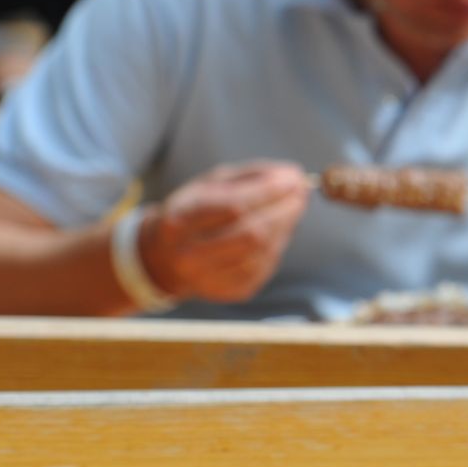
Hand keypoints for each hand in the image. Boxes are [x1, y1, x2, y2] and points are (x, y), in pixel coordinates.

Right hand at [140, 161, 308, 302]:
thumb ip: (251, 176)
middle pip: (252, 233)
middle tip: (301, 193)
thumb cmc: (195, 212)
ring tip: (294, 206)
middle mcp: (190, 255)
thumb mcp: (210, 185)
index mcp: (179, 222)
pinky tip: (280, 229)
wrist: (166, 258)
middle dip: (284, 210)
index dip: (269, 192)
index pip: (234, 206)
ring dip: (286, 226)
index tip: (293, 178)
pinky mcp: (229, 291)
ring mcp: (209, 278)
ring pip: (262, 252)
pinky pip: (265, 266)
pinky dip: (278, 244)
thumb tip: (292, 175)